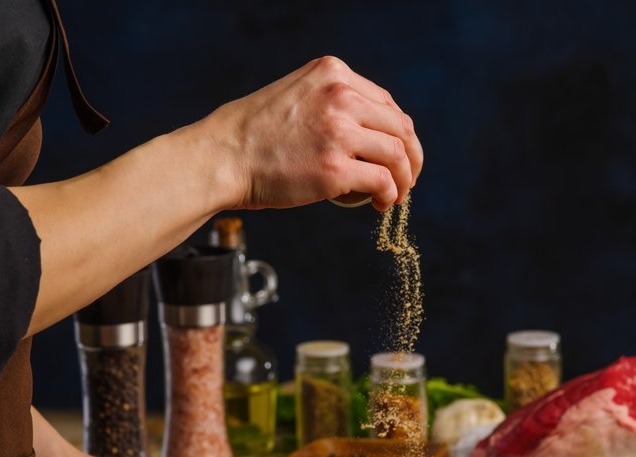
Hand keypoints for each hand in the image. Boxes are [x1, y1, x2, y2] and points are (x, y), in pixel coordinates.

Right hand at [203, 55, 423, 210]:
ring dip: (405, 179)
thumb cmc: (252, 135)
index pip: (386, 103)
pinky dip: (391, 195)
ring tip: (397, 195)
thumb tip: (363, 129)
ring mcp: (339, 132)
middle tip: (408, 178)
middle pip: (400, 127)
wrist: (223, 158)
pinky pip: (383, 181)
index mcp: (332, 73)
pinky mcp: (336, 168)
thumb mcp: (294, 95)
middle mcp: (340, 96)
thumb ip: (328, 102)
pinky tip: (383, 203)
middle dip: (411, 156)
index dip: (399, 132)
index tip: (398, 153)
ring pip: (398, 154)